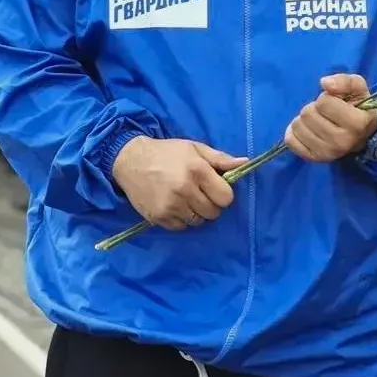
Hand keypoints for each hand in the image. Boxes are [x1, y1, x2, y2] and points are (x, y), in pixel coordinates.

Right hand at [110, 137, 246, 230]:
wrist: (130, 160)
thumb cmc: (166, 152)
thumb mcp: (194, 148)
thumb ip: (220, 158)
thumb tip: (245, 163)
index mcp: (197, 170)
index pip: (226, 198)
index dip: (223, 194)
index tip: (214, 188)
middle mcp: (184, 190)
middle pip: (213, 212)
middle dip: (210, 204)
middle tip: (199, 193)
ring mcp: (170, 206)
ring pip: (198, 222)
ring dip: (196, 213)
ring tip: (186, 199)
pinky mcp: (158, 217)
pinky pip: (181, 228)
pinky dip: (181, 219)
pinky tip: (174, 206)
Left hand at [284, 74, 376, 162]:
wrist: (362, 135)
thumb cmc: (358, 107)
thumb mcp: (357, 87)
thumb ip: (344, 81)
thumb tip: (325, 83)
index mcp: (356, 124)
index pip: (324, 102)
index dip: (327, 98)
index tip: (336, 103)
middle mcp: (342, 142)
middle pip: (307, 114)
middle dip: (314, 108)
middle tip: (325, 112)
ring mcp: (327, 153)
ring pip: (297, 126)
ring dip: (304, 119)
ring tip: (318, 120)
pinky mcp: (314, 158)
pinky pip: (290, 141)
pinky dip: (294, 132)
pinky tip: (306, 130)